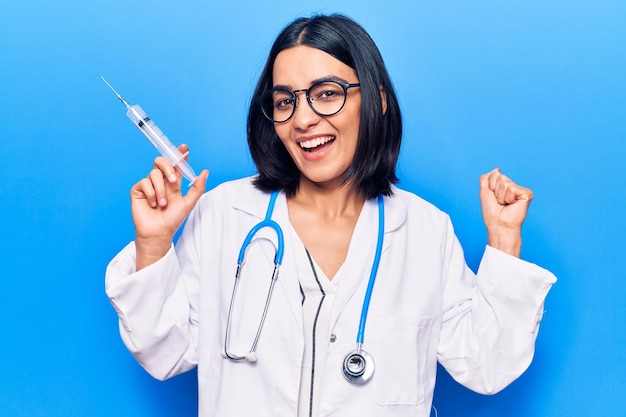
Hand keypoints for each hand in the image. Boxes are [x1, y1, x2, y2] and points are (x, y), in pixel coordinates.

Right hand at [130, 144, 208, 268]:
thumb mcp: (189, 202)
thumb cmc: (173, 219)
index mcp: (173, 182)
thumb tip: (205, 171)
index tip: (185, 148)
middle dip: (169, 168)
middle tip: (173, 181)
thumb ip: (197, 187)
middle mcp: (161, 181)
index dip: (180, 154)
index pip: (176, 164)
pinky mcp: (138, 190)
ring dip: (161, 190)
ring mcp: (149, 184)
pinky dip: (151, 194)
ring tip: (163, 204)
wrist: (159, 232)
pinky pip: (144, 182)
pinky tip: (153, 204)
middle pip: (161, 161)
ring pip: (154, 173)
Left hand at [479, 168, 533, 256]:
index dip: (490, 187)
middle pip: (499, 177)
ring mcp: (521, 190)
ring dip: (501, 196)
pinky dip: (508, 198)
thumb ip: (486, 178)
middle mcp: (514, 186)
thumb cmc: (492, 212)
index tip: (494, 198)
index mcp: (504, 186)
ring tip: (505, 204)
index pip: (494, 175)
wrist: (498, 224)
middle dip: (495, 191)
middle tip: (500, 202)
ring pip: (505, 183)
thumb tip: (497, 169)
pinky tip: (512, 204)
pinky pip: (512, 189)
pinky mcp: (527, 194)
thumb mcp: (484, 192)